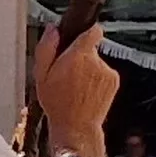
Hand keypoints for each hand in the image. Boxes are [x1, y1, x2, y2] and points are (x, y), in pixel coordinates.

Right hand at [33, 25, 118, 156]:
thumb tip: (53, 30)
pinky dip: (96, 79)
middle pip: (90, 49)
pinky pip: (104, 73)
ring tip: (76, 86)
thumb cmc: (58, 104)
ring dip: (88, 69)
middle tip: (67, 72)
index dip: (86, 31)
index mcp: (78, 56)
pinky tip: (85, 91)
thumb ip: (46, 47)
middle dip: (80, 56)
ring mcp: (107, 72)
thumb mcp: (41, 74)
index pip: (92, 30)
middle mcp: (96, 62)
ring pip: (97, 62)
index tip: (80, 35)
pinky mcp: (114, 82)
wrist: (76, 126)